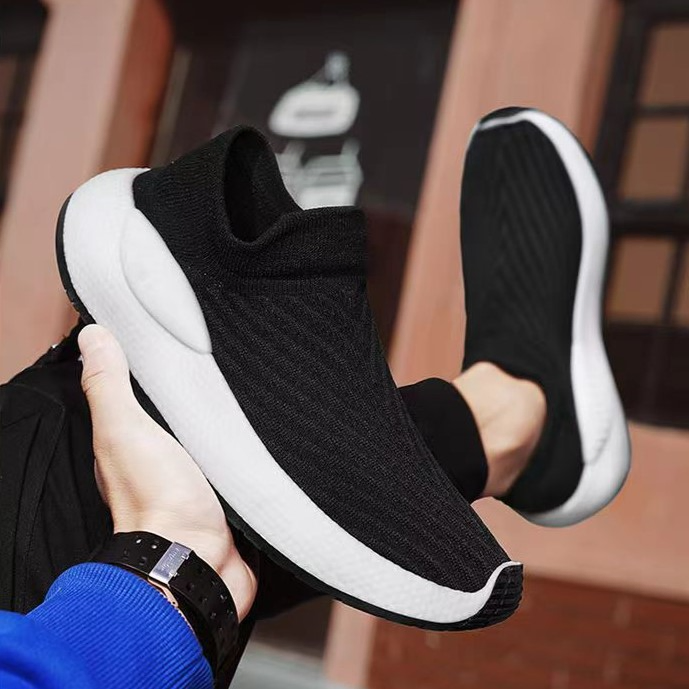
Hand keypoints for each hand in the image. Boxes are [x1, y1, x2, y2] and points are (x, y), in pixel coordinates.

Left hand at [78, 324, 256, 619]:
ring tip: (247, 390)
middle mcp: (161, 461)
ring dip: (227, 423)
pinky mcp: (229, 493)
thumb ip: (109, 385)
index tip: (172, 346)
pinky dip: (246, 447)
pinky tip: (262, 431)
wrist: (199, 558)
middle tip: (220, 365)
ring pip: (213, 438)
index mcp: (130, 443)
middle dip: (199, 395)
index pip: (141, 396)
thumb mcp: (125, 430)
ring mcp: (197, 479)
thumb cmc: (159, 500)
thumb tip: (92, 336)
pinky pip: (239, 461)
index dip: (154, 371)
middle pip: (181, 416)